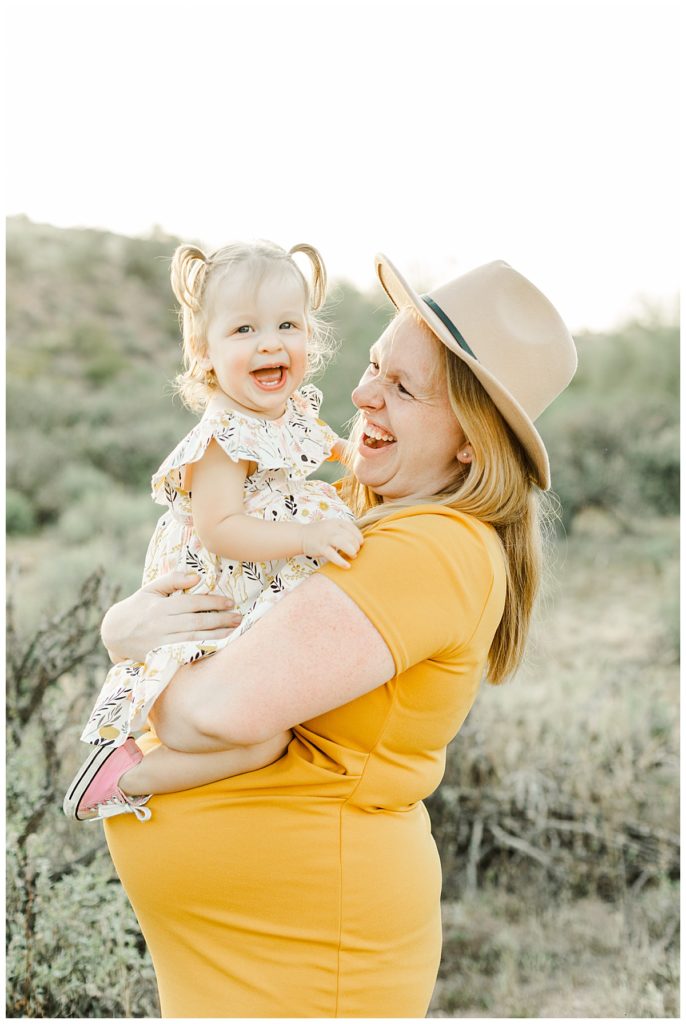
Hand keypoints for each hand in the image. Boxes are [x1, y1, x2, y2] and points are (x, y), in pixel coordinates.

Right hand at [100, 572, 241, 662]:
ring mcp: (160, 642)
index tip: (230, 602)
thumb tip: (196, 577)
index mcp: (160, 606)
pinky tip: (216, 648)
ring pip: (193, 638)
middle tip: (238, 618)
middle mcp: (161, 624)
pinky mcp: (160, 656)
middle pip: (196, 621)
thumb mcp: (151, 589)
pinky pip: (185, 653)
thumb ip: (172, 580)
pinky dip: (202, 650)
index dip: (213, 602)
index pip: (192, 602)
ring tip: (233, 632)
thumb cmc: (138, 607)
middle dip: (220, 620)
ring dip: (216, 636)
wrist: (114, 633)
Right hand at [301, 519, 363, 568]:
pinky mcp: (321, 547)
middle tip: (355, 552)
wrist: (300, 536)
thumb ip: (344, 531)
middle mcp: (332, 528)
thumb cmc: (319, 533)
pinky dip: (341, 562)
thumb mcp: (332, 527)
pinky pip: (333, 555)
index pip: (354, 529)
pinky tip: (347, 566)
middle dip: (356, 546)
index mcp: (337, 522)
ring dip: (352, 551)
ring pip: (344, 544)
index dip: (359, 538)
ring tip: (353, 556)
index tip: (360, 545)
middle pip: (351, 537)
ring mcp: (326, 537)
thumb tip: (359, 542)